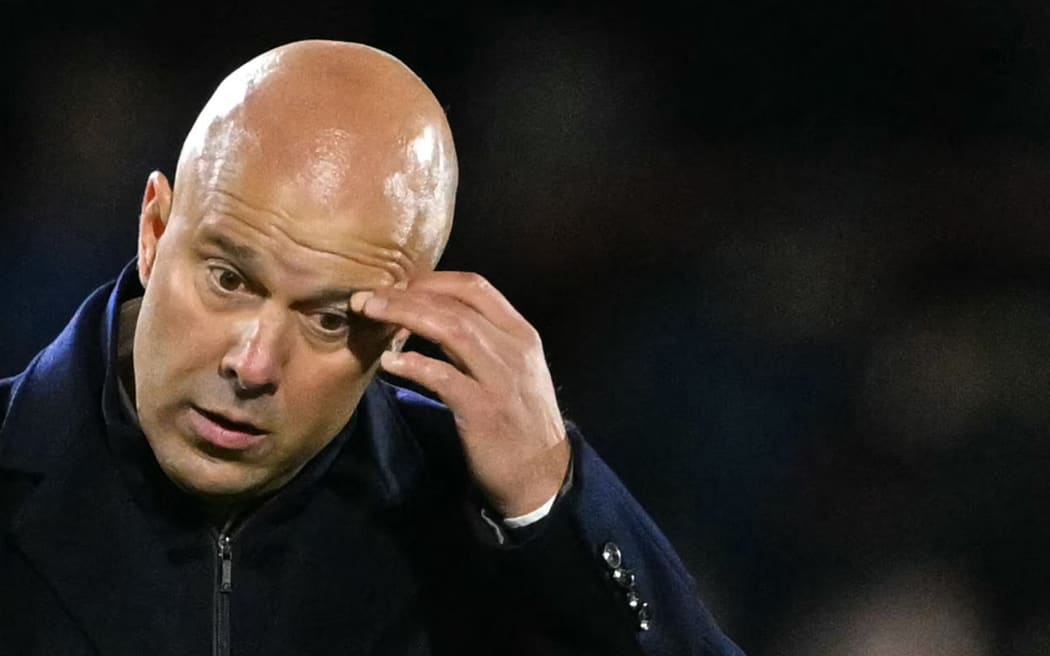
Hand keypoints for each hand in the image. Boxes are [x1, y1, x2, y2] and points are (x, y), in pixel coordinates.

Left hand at [350, 272, 569, 516]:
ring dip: (405, 316)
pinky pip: (444, 378)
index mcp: (521, 334)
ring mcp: (501, 378)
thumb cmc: (520, 422)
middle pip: (456, 304)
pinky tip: (389, 364)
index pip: (475, 287)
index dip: (432, 279)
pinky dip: (413, 365)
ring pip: (452, 329)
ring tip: (370, 314)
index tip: (398, 285)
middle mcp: (514, 349)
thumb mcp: (510, 371)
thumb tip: (427, 318)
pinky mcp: (485, 410)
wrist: (543, 476)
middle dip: (407, 295)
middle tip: (367, 296)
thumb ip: (478, 343)